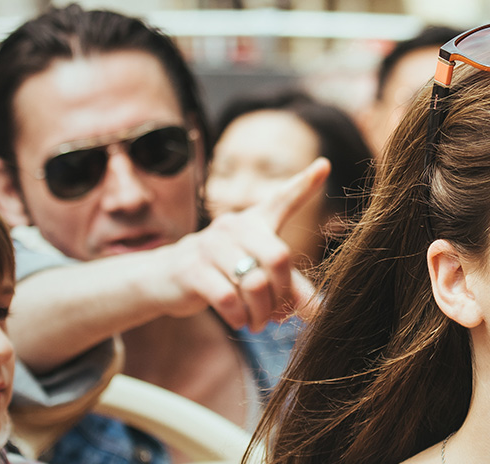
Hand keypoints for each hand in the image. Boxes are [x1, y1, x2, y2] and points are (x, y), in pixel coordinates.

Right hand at [153, 158, 328, 330]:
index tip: (325, 165)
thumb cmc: (220, 273)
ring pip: (254, 283)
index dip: (304, 184)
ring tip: (257, 322)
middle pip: (278, 257)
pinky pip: (228, 298)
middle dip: (282, 294)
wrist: (164, 279)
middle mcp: (233, 226)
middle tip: (277, 313)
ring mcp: (211, 246)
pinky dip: (240, 317)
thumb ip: (289, 289)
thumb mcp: (255, 275)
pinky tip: (238, 320)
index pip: (281, 200)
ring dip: (261, 312)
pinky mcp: (192, 269)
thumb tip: (320, 313)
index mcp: (253, 222)